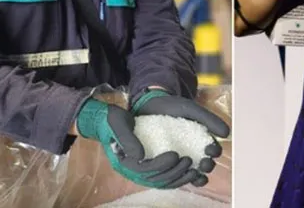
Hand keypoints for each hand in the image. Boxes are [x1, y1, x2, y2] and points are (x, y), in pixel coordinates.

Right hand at [75, 98, 202, 188]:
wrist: (108, 121)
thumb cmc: (112, 120)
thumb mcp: (118, 124)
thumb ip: (128, 139)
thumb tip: (140, 156)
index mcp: (124, 162)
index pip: (144, 170)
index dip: (161, 165)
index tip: (175, 154)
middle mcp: (132, 171)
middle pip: (155, 179)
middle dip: (174, 172)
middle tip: (189, 160)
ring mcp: (141, 170)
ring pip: (162, 182)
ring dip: (179, 179)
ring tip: (194, 170)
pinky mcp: (150, 166)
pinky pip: (165, 177)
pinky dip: (178, 177)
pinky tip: (192, 172)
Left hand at [133, 90, 230, 173]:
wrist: (147, 106)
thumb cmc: (171, 107)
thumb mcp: (191, 110)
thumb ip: (209, 119)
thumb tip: (227, 133)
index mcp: (202, 139)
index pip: (213, 151)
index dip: (214, 153)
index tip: (210, 149)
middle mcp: (192, 152)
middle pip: (205, 166)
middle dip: (207, 167)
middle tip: (204, 163)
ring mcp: (178, 160)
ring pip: (190, 175)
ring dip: (194, 176)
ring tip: (192, 171)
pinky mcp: (163, 166)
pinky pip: (172, 178)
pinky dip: (177, 180)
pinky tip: (176, 177)